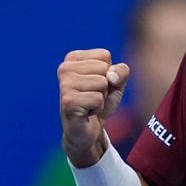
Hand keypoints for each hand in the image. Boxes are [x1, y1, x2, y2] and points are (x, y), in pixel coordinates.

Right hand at [57, 49, 129, 166]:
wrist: (88, 130)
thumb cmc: (100, 101)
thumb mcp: (116, 82)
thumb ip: (121, 71)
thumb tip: (111, 76)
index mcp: (72, 58)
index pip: (104, 55)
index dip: (109, 72)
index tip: (97, 85)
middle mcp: (64, 68)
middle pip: (104, 68)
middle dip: (105, 86)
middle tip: (93, 96)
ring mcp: (64, 85)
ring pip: (102, 83)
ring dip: (101, 97)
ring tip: (89, 104)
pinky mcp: (68, 102)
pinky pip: (98, 99)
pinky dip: (97, 108)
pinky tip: (87, 112)